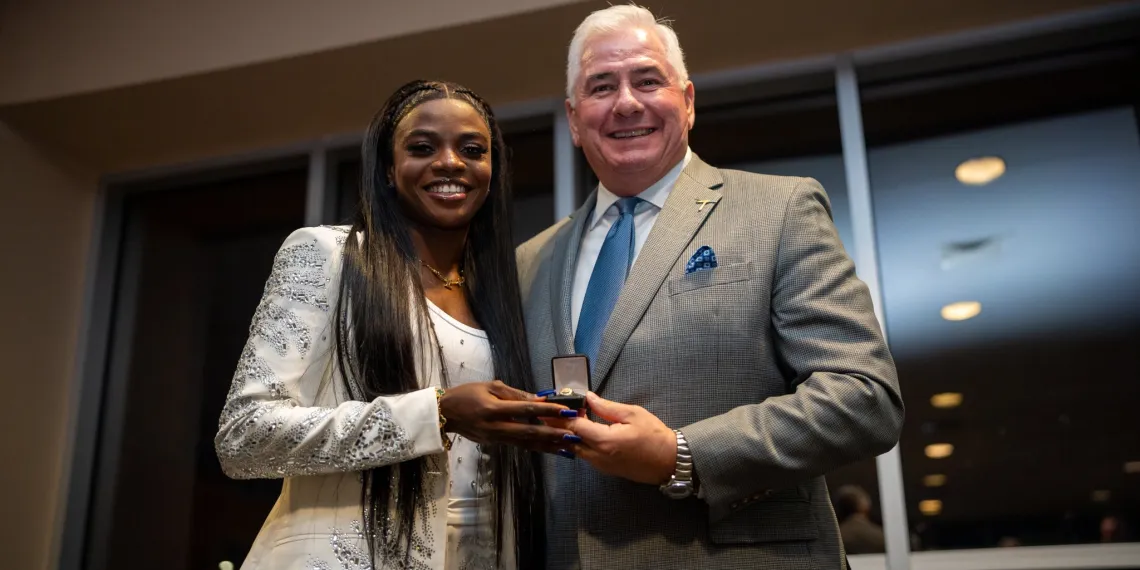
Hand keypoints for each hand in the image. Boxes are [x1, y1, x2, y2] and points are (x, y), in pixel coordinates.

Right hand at [440, 380, 578, 452]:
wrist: (445, 414)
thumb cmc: (467, 394)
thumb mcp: (490, 386)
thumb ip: (515, 394)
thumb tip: (540, 399)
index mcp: (493, 409)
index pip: (526, 410)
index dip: (547, 412)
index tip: (566, 412)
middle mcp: (496, 427)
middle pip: (529, 432)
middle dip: (553, 435)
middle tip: (574, 435)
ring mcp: (496, 439)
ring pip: (526, 443)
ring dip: (548, 446)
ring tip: (568, 447)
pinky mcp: (496, 444)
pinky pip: (520, 446)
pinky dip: (537, 447)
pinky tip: (551, 449)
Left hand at [566, 392, 676, 484]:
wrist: (670, 461)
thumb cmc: (654, 435)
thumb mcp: (632, 414)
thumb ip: (607, 407)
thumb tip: (588, 398)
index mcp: (604, 441)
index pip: (574, 427)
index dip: (565, 415)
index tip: (562, 405)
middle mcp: (598, 456)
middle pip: (570, 441)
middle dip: (562, 426)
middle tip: (558, 412)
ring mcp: (601, 466)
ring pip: (576, 450)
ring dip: (570, 436)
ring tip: (570, 420)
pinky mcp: (606, 470)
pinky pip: (585, 456)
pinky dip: (579, 444)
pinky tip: (582, 433)